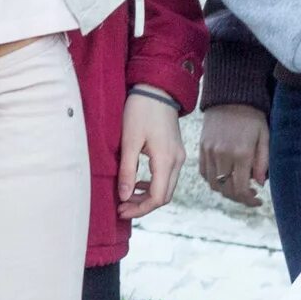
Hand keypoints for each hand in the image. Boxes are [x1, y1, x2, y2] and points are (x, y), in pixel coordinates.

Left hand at [117, 94, 182, 221]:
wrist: (156, 89)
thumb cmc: (140, 111)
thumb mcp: (129, 141)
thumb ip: (128, 171)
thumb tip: (124, 197)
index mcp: (166, 160)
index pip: (157, 197)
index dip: (139, 209)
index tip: (121, 211)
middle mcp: (177, 161)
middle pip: (164, 196)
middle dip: (142, 206)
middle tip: (121, 208)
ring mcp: (179, 156)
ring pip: (166, 188)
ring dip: (147, 196)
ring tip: (126, 198)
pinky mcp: (176, 152)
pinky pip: (167, 177)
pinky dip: (153, 185)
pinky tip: (137, 183)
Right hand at [197, 101, 268, 208]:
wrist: (230, 97)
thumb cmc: (252, 116)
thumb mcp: (264, 137)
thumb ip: (262, 162)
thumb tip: (259, 183)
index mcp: (241, 153)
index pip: (240, 188)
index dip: (249, 200)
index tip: (257, 200)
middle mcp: (223, 155)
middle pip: (226, 189)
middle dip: (239, 198)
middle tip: (249, 195)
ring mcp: (210, 152)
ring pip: (214, 184)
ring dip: (226, 191)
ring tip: (237, 187)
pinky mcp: (202, 148)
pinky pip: (204, 173)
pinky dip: (213, 180)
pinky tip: (224, 177)